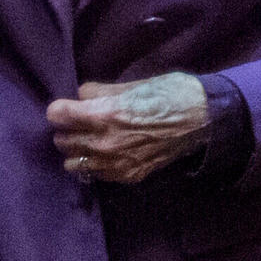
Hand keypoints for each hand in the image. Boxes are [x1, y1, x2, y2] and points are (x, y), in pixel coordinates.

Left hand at [46, 72, 209, 185]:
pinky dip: (95, 164)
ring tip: (91, 140)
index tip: (67, 106)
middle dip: (67, 129)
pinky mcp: (128, 176)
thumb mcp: (133, 84)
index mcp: (105, 114)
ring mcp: (116, 164)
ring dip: (77, 150)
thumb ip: (101, 92)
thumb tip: (80, 96)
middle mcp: (105, 143)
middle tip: (80, 121)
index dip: (60, 108)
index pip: (57, 115)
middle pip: (61, 140)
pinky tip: (107, 152)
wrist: (204, 120)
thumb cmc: (170, 93)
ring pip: (73, 163)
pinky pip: (95, 175)